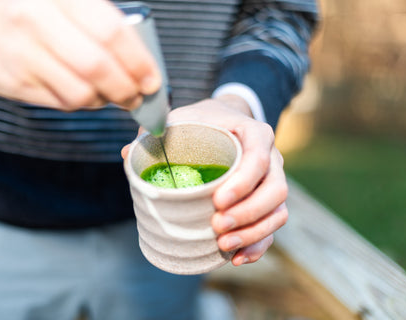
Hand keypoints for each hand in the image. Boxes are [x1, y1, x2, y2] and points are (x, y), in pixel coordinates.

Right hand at [0, 0, 160, 109]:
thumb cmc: (17, 2)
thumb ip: (94, 16)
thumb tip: (137, 50)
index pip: (110, 33)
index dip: (139, 61)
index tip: (153, 78)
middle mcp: (37, 25)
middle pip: (98, 69)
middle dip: (128, 90)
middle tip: (139, 95)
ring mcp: (23, 57)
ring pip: (81, 94)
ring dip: (107, 101)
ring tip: (116, 96)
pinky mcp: (15, 85)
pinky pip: (61, 104)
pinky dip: (83, 104)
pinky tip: (88, 94)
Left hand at [166, 96, 288, 265]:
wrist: (227, 122)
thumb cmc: (204, 122)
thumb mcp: (183, 117)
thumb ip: (158, 132)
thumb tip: (126, 154)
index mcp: (254, 134)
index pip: (258, 159)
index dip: (242, 184)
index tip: (216, 201)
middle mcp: (271, 159)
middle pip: (276, 191)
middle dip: (248, 214)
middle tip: (217, 226)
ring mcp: (272, 182)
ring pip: (278, 213)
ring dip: (253, 233)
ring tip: (223, 244)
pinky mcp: (268, 203)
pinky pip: (272, 227)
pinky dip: (257, 246)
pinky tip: (236, 257)